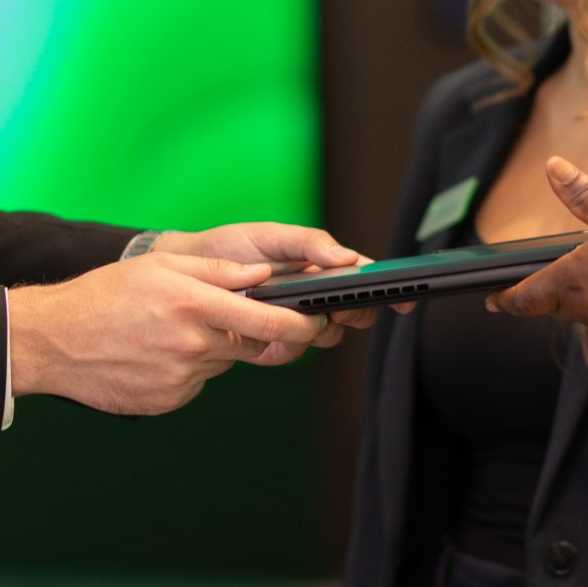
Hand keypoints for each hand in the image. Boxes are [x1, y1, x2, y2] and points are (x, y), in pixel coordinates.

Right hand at [8, 253, 342, 415]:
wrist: (52, 342)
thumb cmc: (105, 296)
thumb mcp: (160, 268)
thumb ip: (219, 271)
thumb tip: (266, 276)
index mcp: (194, 305)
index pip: (271, 321)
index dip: (303, 323)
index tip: (318, 321)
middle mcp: (193, 345)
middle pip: (250, 343)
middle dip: (249, 331)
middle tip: (216, 316)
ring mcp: (181, 378)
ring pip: (222, 362)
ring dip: (212, 348)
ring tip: (169, 330)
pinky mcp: (169, 400)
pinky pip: (197, 382)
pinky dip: (188, 367)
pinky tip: (155, 353)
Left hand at [155, 220, 378, 330]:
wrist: (184, 272)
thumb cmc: (230, 248)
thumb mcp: (271, 234)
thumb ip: (310, 243)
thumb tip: (346, 258)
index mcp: (319, 266)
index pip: (362, 278)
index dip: (387, 289)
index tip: (402, 298)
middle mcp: (313, 296)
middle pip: (353, 312)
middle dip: (354, 313)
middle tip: (339, 309)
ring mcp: (294, 321)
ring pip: (327, 336)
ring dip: (319, 329)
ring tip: (297, 314)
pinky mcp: (271, 344)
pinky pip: (294, 352)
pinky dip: (287, 344)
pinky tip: (269, 330)